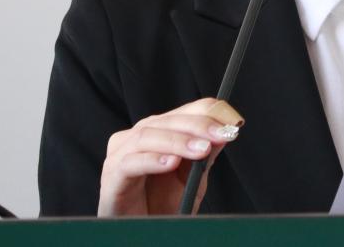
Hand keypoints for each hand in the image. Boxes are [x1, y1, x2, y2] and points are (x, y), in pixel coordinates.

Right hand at [98, 97, 242, 215]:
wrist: (144, 232)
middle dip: (198, 126)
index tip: (231, 123)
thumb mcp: (192, 176)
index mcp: (158, 131)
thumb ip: (205, 153)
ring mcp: (120, 155)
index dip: (209, 113)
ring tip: (201, 150)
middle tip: (221, 135)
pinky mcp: (112, 177)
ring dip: (178, 141)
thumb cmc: (163, 204)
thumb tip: (225, 132)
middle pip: (167, 121)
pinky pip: (130, 163)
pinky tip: (171, 163)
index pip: (184, 111)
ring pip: (147, 136)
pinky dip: (153, 160)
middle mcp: (136, 137)